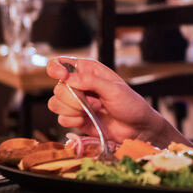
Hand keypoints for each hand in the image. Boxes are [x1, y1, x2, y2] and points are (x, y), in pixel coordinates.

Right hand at [47, 57, 176, 146]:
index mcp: (88, 71)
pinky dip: (72, 120)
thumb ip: (91, 81)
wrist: (137, 128)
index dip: (56, 68)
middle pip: (57, 88)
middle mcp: (79, 85)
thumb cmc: (130, 104)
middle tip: (95, 102)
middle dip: (74, 98)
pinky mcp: (75, 118)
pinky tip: (86, 120)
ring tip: (94, 110)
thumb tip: (68, 78)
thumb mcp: (114, 89)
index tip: (62, 77)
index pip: (61, 63)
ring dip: (74, 110)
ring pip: (55, 104)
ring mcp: (76, 102)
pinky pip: (61, 119)